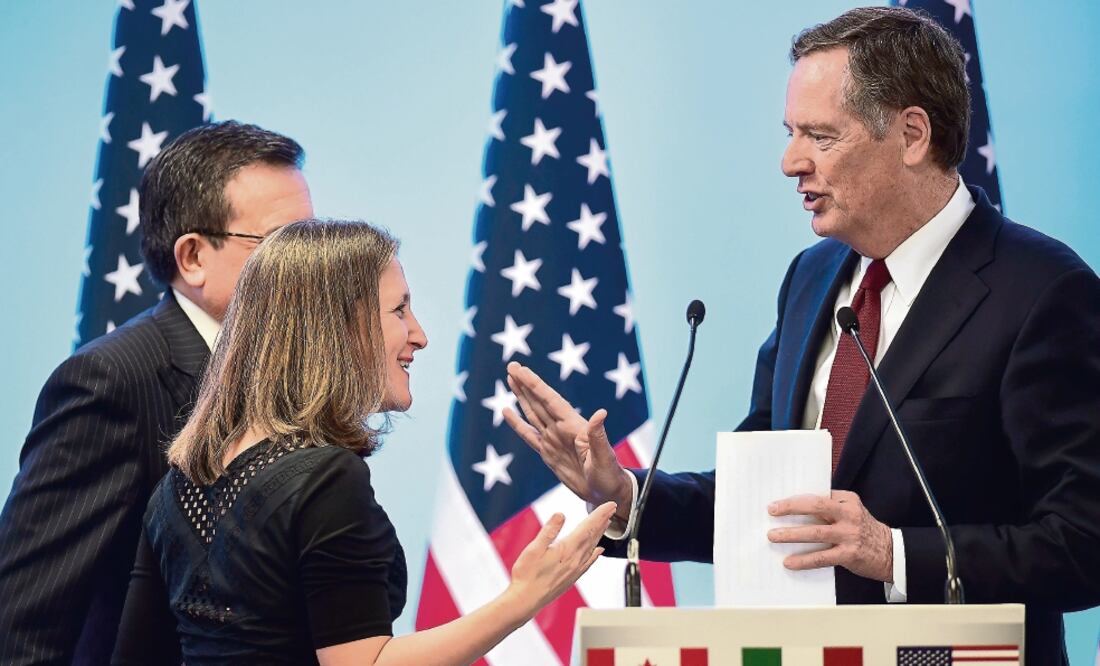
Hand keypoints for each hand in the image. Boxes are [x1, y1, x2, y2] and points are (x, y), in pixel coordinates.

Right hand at [503, 362, 632, 516]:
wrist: (606, 493)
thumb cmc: (609, 474)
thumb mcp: (604, 456)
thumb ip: (598, 435)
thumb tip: (601, 412)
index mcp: (573, 426)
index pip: (550, 400)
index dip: (535, 385)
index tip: (521, 370)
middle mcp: (561, 429)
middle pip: (539, 401)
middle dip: (525, 384)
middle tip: (512, 365)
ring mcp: (553, 439)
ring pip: (533, 413)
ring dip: (522, 396)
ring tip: (511, 379)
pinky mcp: (548, 452)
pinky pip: (529, 434)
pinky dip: (517, 423)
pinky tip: (508, 411)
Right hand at [506, 502, 615, 615]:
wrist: (526, 600)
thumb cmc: (527, 575)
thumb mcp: (534, 548)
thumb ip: (549, 531)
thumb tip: (561, 515)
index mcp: (567, 549)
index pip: (588, 527)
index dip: (599, 515)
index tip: (610, 505)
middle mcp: (575, 559)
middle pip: (593, 536)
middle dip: (603, 521)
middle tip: (612, 509)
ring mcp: (575, 569)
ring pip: (592, 547)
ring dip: (600, 534)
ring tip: (606, 523)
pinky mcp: (572, 577)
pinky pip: (588, 562)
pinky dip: (595, 554)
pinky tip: (598, 551)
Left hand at [766, 490, 893, 581]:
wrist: (891, 552)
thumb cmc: (863, 530)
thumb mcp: (851, 512)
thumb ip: (829, 508)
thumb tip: (794, 509)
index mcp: (847, 500)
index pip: (817, 495)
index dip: (795, 499)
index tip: (777, 503)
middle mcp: (849, 514)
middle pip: (815, 506)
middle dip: (790, 508)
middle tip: (772, 511)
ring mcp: (849, 534)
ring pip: (815, 532)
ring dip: (791, 535)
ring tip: (773, 536)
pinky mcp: (849, 554)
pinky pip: (821, 557)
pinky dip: (803, 560)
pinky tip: (789, 562)